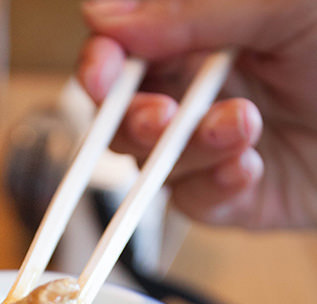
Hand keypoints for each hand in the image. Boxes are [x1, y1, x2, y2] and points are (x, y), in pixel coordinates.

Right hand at [78, 0, 316, 227]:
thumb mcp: (282, 3)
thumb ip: (191, 9)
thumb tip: (102, 14)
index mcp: (200, 32)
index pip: (124, 50)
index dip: (103, 62)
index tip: (102, 69)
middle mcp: (199, 90)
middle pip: (125, 113)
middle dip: (135, 118)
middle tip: (161, 117)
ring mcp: (213, 147)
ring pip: (155, 163)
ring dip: (186, 149)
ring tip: (242, 126)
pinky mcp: (236, 196)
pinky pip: (197, 203)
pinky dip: (215, 186)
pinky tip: (246, 165)